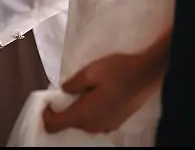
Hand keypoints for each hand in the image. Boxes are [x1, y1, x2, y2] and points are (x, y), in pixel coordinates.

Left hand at [42, 51, 161, 134]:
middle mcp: (94, 124)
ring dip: (80, 112)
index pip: (55, 124)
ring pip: (85, 124)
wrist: (148, 73)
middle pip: (71, 125)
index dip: (46, 115)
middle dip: (65, 111)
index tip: (47, 102)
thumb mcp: (91, 70)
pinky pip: (98, 121)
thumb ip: (73, 82)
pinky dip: (93, 113)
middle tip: (67, 93)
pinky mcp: (118, 121)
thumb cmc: (120, 70)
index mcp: (84, 113)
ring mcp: (108, 125)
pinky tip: (99, 97)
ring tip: (85, 93)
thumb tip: (64, 90)